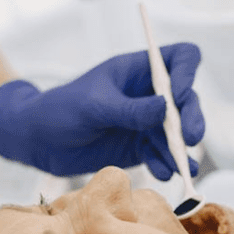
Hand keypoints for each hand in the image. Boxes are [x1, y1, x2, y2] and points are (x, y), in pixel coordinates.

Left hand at [0, 43, 205, 180]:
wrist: (40, 141)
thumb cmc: (61, 109)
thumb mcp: (94, 106)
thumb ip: (129, 110)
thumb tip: (164, 108)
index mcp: (137, 70)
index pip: (178, 59)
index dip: (186, 73)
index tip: (178, 95)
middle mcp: (148, 95)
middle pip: (186, 101)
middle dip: (192, 120)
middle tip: (189, 140)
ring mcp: (146, 123)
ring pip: (178, 133)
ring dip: (182, 150)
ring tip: (183, 168)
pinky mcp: (140, 148)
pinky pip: (161, 156)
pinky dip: (166, 165)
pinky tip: (164, 173)